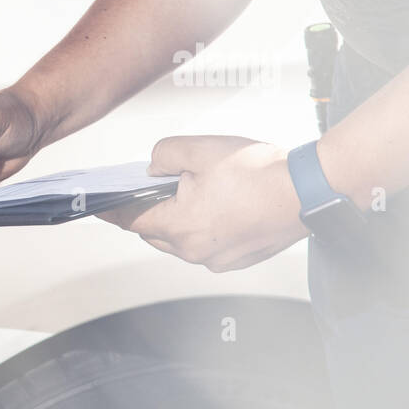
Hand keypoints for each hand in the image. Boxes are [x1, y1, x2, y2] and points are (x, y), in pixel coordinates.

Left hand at [98, 136, 308, 271]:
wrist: (311, 190)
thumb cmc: (260, 172)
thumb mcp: (200, 150)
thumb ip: (164, 156)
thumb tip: (153, 168)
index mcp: (180, 228)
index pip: (131, 220)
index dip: (112, 209)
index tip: (98, 205)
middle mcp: (196, 251)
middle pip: (155, 232)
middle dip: (148, 212)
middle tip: (151, 189)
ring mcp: (219, 259)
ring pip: (181, 241)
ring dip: (178, 220)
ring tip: (190, 193)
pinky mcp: (239, 259)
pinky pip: (208, 246)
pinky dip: (203, 228)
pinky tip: (217, 207)